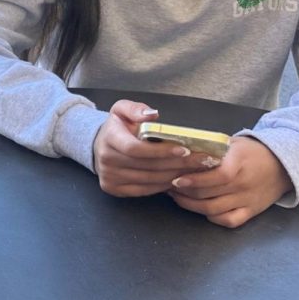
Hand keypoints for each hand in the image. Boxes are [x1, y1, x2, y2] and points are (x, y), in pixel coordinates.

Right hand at [93, 100, 218, 197]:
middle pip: (147, 166)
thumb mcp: (122, 110)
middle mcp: (106, 159)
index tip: (183, 149)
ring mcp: (109, 176)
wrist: (98, 145)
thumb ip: (136, 109)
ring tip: (193, 169)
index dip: (161, 151)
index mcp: (110, 137)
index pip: (136, 149)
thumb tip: (152, 115)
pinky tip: (177, 178)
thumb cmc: (117, 127)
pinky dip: (163, 185)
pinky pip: (144, 190)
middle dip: (176, 164)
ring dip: (174, 176)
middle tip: (200, 161)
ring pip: (149, 180)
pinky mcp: (114, 189)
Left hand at [167, 137, 291, 227]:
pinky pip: (229, 220)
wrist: (283, 164)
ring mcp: (248, 200)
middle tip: (169, 186)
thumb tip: (180, 150)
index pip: (218, 176)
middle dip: (184, 192)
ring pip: (214, 209)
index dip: (195, 180)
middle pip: (209, 194)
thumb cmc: (252, 151)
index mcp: (239, 163)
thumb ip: (210, 148)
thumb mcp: (233, 143)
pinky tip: (199, 209)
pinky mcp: (252, 212)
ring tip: (177, 197)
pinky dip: (212, 218)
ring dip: (191, 205)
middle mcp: (243, 184)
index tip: (177, 179)